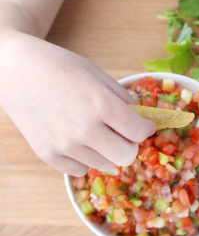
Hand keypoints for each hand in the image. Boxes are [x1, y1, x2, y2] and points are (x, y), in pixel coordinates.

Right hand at [0, 31, 154, 175]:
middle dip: (129, 143)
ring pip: (104, 165)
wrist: (16, 70)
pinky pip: (79, 169)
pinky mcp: (47, 155)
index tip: (142, 125)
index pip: (139, 132)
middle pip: (126, 156)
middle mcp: (85, 129)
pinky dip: (83, 158)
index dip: (145, 128)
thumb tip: (140, 117)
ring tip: (94, 131)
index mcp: (101, 104)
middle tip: (121, 131)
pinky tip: (76, 139)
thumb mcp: (96, 73)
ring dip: (106, 151)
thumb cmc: (58, 66)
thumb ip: (121, 97)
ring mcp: (64, 145)